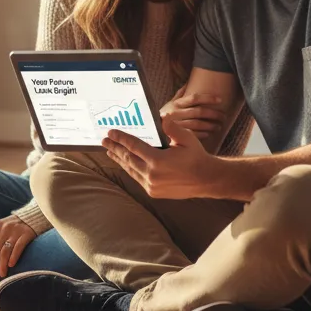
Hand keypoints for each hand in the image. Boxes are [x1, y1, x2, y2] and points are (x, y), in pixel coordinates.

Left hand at [0, 215, 35, 280]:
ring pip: (5, 252)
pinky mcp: (26, 234)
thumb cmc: (15, 225)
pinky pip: (18, 248)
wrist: (34, 215)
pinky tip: (11, 265)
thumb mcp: (1, 228)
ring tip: (3, 274)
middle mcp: (4, 228)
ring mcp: (16, 231)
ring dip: (2, 266)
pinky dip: (13, 258)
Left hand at [102, 117, 226, 199]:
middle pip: (128, 159)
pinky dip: (130, 169)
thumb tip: (160, 118)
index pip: (134, 146)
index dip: (121, 138)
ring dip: (120, 160)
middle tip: (105, 141)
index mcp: (158, 161)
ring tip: (110, 152)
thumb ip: (171, 128)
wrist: (206, 180)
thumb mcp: (186, 138)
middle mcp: (152, 175)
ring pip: (131, 170)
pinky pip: (137, 178)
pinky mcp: (153, 192)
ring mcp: (152, 186)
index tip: (110, 133)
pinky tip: (126, 163)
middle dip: (115, 148)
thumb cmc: (196, 157)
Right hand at [159, 86, 225, 140]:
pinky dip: (204, 134)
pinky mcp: (177, 136)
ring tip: (219, 126)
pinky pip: (194, 135)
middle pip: (199, 112)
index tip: (220, 100)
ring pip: (199, 124)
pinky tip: (209, 133)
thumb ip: (179, 94)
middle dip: (214, 114)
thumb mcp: (169, 103)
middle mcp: (176, 113)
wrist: (149, 131)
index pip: (194, 98)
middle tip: (223, 116)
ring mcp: (176, 125)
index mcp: (176, 104)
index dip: (208, 98)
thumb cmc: (163, 116)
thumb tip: (189, 83)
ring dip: (211, 125)